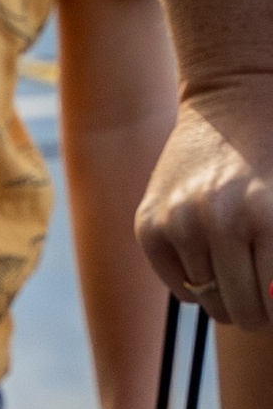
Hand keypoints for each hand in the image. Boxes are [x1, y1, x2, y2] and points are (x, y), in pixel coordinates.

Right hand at [135, 81, 272, 331]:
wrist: (236, 97)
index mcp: (265, 214)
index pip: (272, 299)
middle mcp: (218, 220)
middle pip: (239, 308)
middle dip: (254, 311)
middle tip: (260, 301)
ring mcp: (178, 222)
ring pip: (207, 299)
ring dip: (225, 293)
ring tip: (238, 267)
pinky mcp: (149, 225)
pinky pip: (178, 285)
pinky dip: (195, 283)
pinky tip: (210, 257)